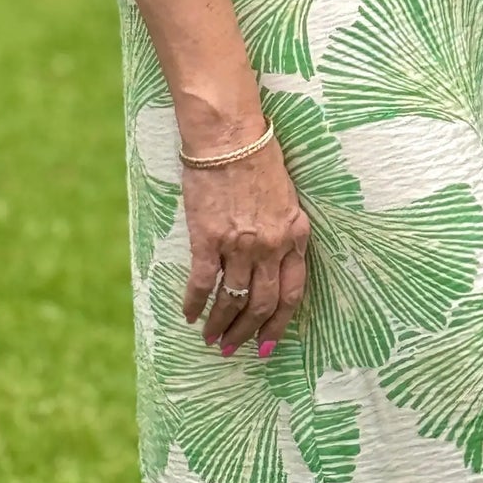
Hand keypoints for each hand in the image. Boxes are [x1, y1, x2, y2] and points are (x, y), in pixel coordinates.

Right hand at [178, 131, 311, 357]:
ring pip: (231, 299)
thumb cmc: (258, 156)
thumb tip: (273, 260)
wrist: (229, 135)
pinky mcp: (208, 238)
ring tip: (211, 338)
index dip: (279, 323)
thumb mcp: (286, 196)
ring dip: (220, 324)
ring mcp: (240, 244)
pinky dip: (193, 303)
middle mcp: (271, 246)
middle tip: (234, 347)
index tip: (269, 342)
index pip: (293, 293)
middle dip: (247, 333)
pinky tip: (188, 314)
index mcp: (295, 234)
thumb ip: (284, 229)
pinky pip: (202, 283)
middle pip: (262, 304)